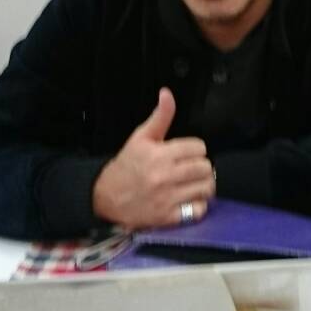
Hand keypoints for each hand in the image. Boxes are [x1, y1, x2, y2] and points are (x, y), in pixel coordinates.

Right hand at [91, 88, 215, 229]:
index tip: (187, 153)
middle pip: (205, 168)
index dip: (195, 149)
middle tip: (191, 169)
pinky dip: (197, 206)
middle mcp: (165, 176)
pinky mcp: (168, 217)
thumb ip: (160, 116)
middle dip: (201, 167)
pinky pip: (198, 210)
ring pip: (206, 188)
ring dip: (203, 186)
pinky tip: (188, 200)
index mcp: (160, 154)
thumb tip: (167, 93)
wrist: (105, 196)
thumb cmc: (127, 165)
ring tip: (193, 184)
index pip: (198, 147)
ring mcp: (167, 198)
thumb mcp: (140, 137)